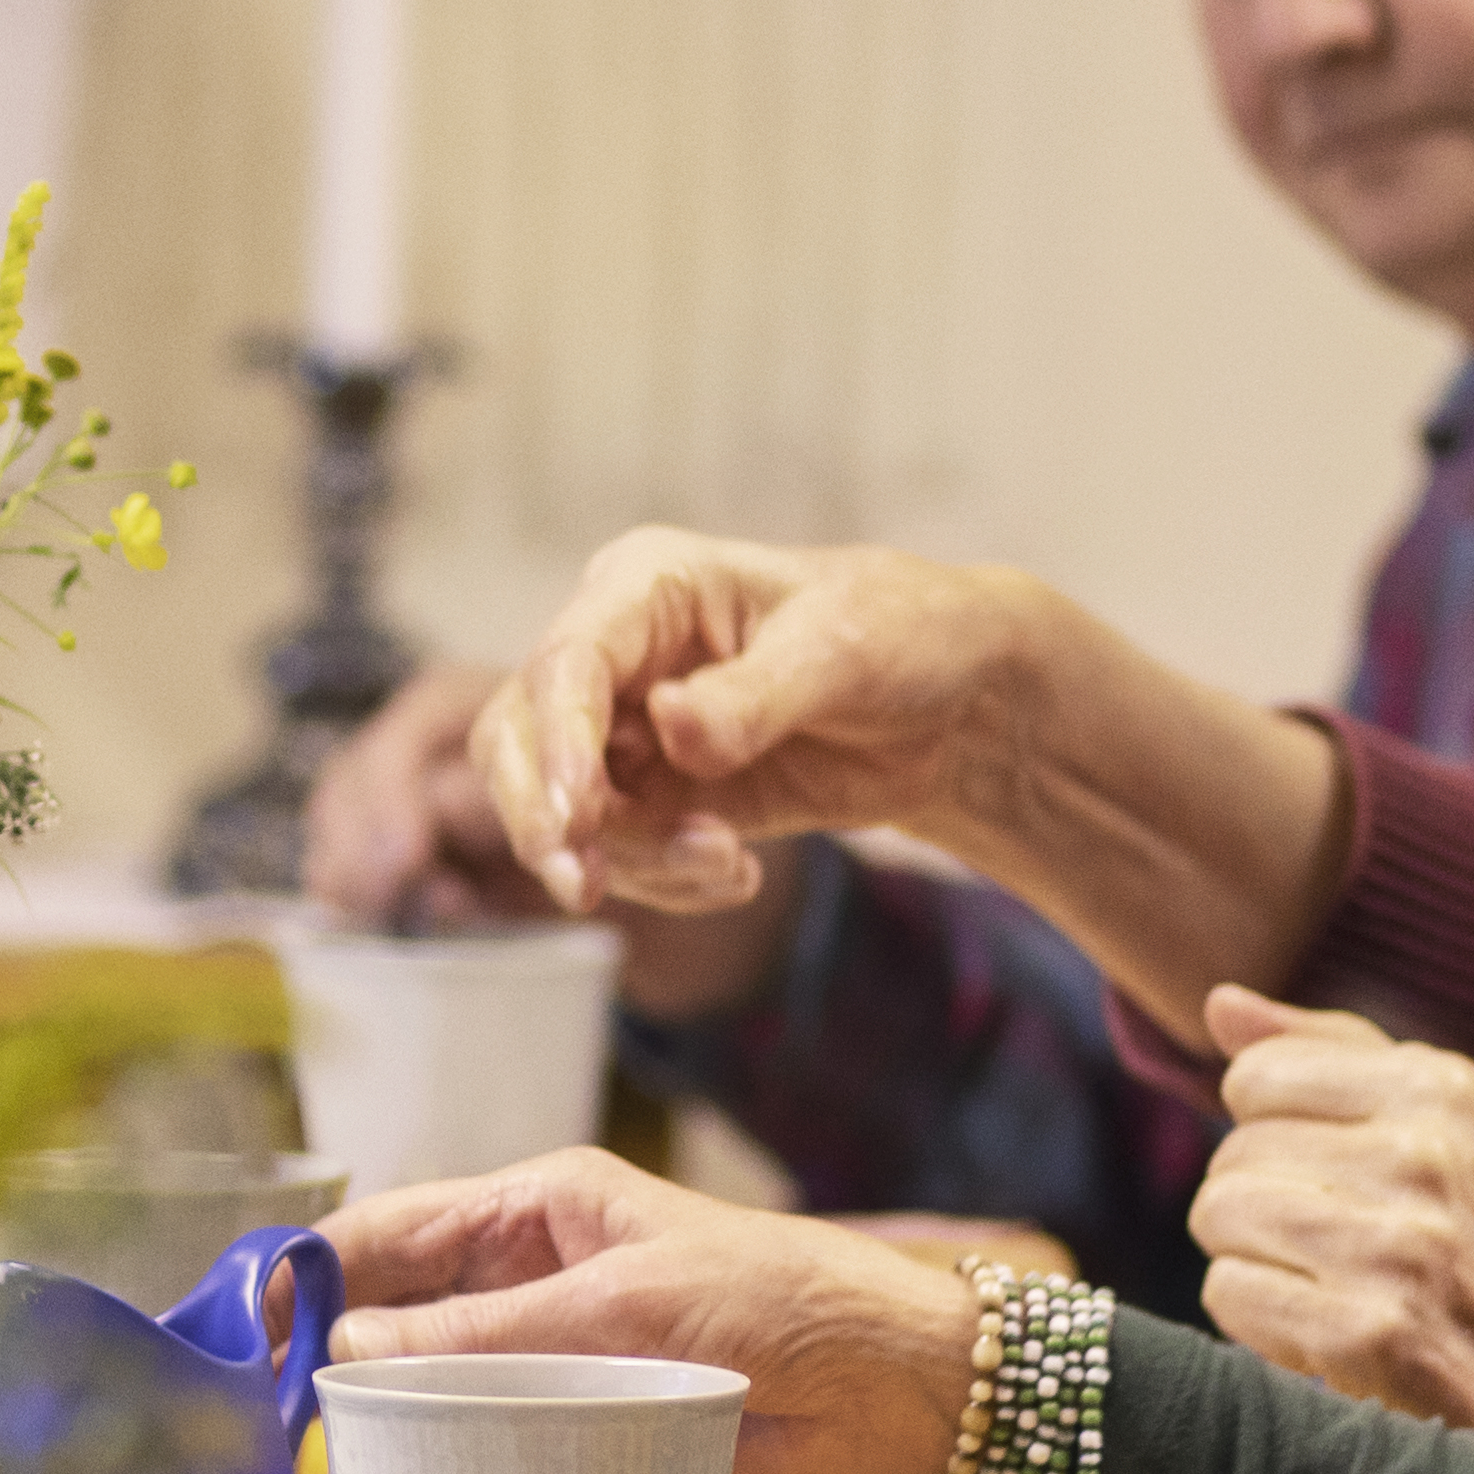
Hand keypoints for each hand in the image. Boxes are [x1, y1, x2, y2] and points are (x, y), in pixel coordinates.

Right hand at [323, 1148, 981, 1473]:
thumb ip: (487, 1334)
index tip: (249, 1337)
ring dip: (376, 1431)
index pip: (392, 1230)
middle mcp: (535, 1272)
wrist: (902, 1387)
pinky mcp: (590, 1419)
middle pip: (398, 1313)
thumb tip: (351, 1351)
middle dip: (328, 1366)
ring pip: (437, 1384)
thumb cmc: (780, 1302)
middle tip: (262, 1435)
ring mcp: (559, 1349)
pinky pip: (493, 1439)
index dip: (313, 1276)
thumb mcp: (623, 1306)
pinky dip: (442, 1471)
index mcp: (539, 1206)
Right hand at [463, 533, 1081, 917]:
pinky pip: (623, 855)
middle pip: (516, 737)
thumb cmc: (902, 634)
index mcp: (648, 587)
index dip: (555, 740)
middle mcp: (621, 657)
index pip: (567, 662)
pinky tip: (736, 875)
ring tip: (728, 866)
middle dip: (544, 816)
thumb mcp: (843, 650)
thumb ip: (755, 696)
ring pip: (564, 811)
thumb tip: (670, 730)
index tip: (576, 815)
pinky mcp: (662, 797)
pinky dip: (666, 880)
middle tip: (583, 886)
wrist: (956, 703)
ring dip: (632, 859)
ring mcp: (632, 732)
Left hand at [1182, 993, 1473, 1473]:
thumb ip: (1336, 1059)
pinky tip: (1332, 1341)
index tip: (1334, 1186)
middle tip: (1344, 1257)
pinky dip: (1263, 1327)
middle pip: (1231, 1153)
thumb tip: (1221, 1004)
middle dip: (1265, 1210)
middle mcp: (1425, 1153)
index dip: (1274, 1139)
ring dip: (1258, 1266)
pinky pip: (1230, 1293)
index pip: (1256, 1075)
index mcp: (1445, 1087)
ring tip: (1337, 1293)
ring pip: (1219, 1216)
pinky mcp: (1370, 1333)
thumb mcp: (1458, 1135)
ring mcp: (1399, 1245)